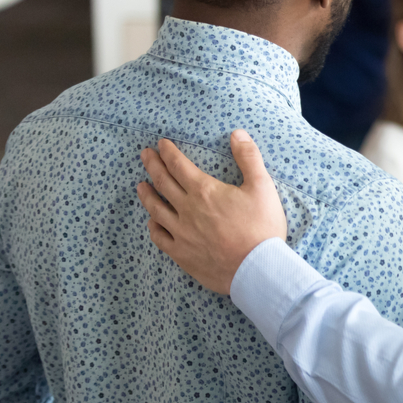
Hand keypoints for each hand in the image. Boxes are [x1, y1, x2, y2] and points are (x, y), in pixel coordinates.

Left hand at [136, 129, 287, 293]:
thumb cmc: (262, 227)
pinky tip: (151, 222)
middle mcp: (187, 210)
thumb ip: (249, 158)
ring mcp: (181, 233)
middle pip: (163, 183)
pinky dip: (153, 226)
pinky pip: (160, 238)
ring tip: (140, 185)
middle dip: (152, 166)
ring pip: (156, 210)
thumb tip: (237, 134)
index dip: (168, 152)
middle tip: (144, 155)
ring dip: (146, 195)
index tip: (161, 143)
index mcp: (204, 191)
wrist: (257, 268)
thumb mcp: (263, 187)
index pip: (179, 166)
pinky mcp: (182, 254)